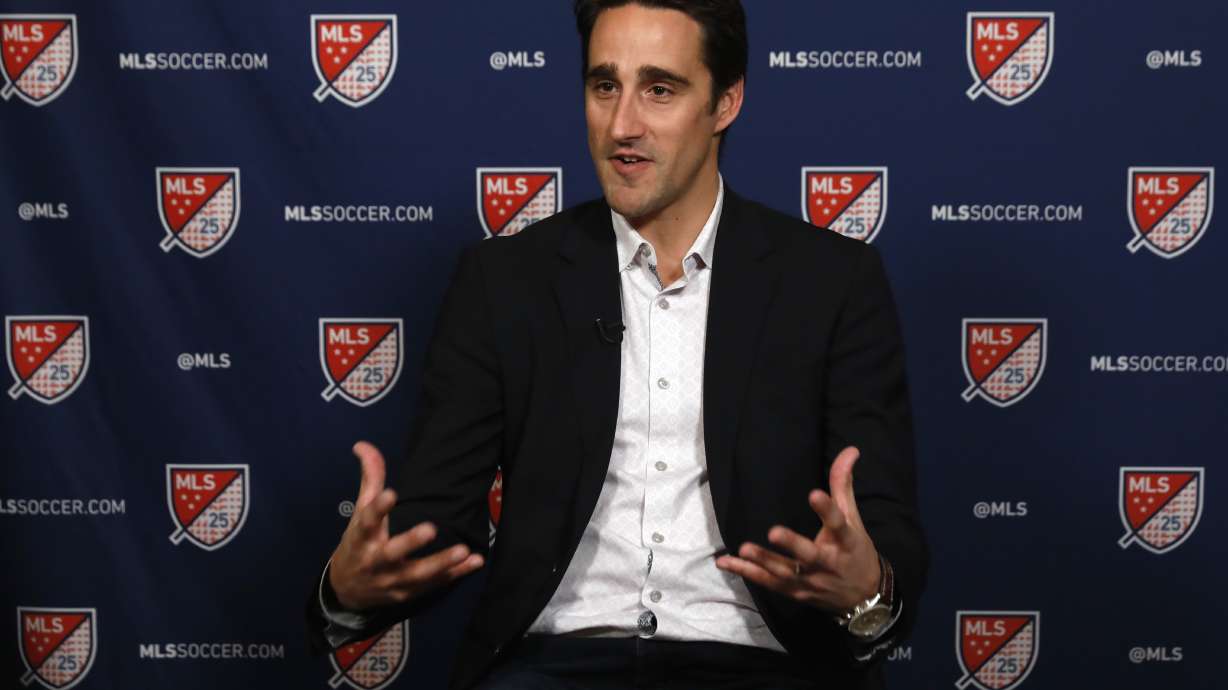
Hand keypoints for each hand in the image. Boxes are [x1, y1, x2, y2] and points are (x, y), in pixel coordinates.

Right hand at [328, 441, 483, 610]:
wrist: (347, 590)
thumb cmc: (358, 543)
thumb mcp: (359, 512)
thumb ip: (370, 478)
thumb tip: (362, 444)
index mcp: (362, 537)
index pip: (367, 521)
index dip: (379, 508)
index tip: (391, 494)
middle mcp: (375, 560)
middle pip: (392, 553)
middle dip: (410, 542)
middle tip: (430, 528)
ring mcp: (392, 579)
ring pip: (418, 574)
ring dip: (441, 563)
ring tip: (463, 550)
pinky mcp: (408, 593)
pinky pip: (434, 584)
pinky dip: (455, 574)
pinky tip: (475, 561)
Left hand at [715, 446, 879, 613]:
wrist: (864, 597)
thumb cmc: (855, 551)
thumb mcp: (853, 519)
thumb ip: (843, 485)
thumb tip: (849, 450)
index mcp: (846, 541)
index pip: (838, 523)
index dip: (827, 509)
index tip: (814, 494)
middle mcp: (828, 563)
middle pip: (810, 555)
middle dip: (792, 544)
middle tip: (773, 531)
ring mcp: (811, 581)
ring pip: (785, 573)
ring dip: (764, 562)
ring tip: (743, 549)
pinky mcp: (795, 592)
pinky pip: (769, 583)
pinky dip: (747, 573)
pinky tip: (725, 562)